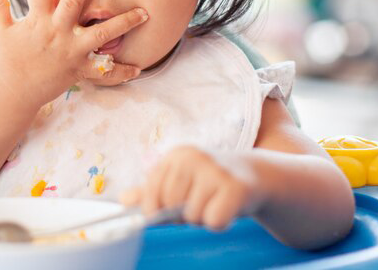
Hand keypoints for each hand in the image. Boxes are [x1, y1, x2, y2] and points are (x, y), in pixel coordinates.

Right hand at [0, 0, 148, 109]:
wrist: (12, 92)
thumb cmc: (6, 60)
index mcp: (37, 21)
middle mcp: (56, 33)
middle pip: (74, 2)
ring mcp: (70, 52)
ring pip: (101, 35)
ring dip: (123, 23)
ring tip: (144, 12)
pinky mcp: (77, 70)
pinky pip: (102, 72)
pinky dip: (120, 71)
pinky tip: (137, 68)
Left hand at [120, 146, 266, 231]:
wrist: (254, 175)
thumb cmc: (210, 181)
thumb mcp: (180, 181)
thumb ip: (151, 191)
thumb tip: (123, 200)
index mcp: (176, 155)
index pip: (151, 190)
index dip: (155, 208)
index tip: (166, 211)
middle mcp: (193, 158)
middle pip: (170, 205)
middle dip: (183, 214)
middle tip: (200, 203)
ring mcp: (214, 170)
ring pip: (192, 215)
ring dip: (203, 218)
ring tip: (214, 202)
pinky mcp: (235, 187)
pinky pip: (214, 220)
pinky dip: (220, 222)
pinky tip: (227, 208)